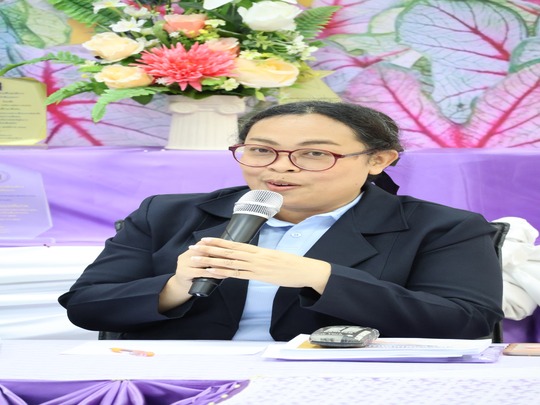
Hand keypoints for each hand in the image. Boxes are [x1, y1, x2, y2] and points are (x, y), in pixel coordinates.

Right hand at [158, 241, 229, 311]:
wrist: (179, 287)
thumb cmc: (193, 275)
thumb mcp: (197, 263)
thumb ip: (206, 256)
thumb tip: (224, 252)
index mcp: (190, 251)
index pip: (203, 244)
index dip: (215, 245)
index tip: (228, 248)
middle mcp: (185, 255)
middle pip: (204, 251)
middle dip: (219, 254)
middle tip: (232, 256)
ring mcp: (183, 264)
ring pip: (203, 261)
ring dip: (218, 264)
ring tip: (230, 266)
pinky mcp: (184, 273)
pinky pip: (202, 272)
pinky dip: (214, 273)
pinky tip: (223, 275)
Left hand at [188, 237, 330, 293]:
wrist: (306, 270)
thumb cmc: (292, 265)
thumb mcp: (275, 257)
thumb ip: (261, 257)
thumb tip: (251, 257)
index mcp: (259, 250)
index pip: (234, 244)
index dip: (218, 242)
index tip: (204, 240)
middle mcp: (255, 256)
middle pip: (228, 251)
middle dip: (209, 250)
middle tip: (193, 248)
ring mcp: (256, 266)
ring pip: (229, 262)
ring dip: (211, 261)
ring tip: (196, 260)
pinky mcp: (259, 277)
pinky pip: (238, 275)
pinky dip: (223, 273)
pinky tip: (213, 272)